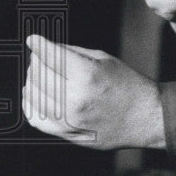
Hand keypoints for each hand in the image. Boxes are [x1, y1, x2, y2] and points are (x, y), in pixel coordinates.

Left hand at [22, 35, 164, 149]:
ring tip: (38, 75)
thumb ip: (72, 53)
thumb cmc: (127, 85)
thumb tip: (44, 50)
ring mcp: (70, 119)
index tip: (33, 40)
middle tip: (41, 57)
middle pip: (39, 74)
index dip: (39, 45)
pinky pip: (36, 118)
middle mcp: (76, 98)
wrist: (145, 118)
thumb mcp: (105, 60)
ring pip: (33, 96)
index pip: (51, 56)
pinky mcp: (67, 134)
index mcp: (88, 75)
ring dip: (32, 81)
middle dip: (37, 61)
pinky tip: (36, 95)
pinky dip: (31, 104)